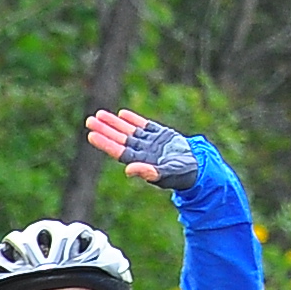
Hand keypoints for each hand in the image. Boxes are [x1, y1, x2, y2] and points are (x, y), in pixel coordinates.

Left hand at [83, 108, 199, 190]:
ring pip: (129, 131)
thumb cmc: (182, 175)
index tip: (91, 135)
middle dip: (105, 129)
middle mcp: (143, 152)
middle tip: (90, 120)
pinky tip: (122, 114)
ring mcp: (151, 142)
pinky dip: (134, 119)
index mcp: (141, 161)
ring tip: (100, 114)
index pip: (118, 151)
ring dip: (115, 123)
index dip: (105, 143)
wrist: (200, 168)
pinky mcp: (162, 135)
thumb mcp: (165, 174)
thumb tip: (128, 170)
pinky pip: (144, 125)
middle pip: (120, 139)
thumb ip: (147, 172)